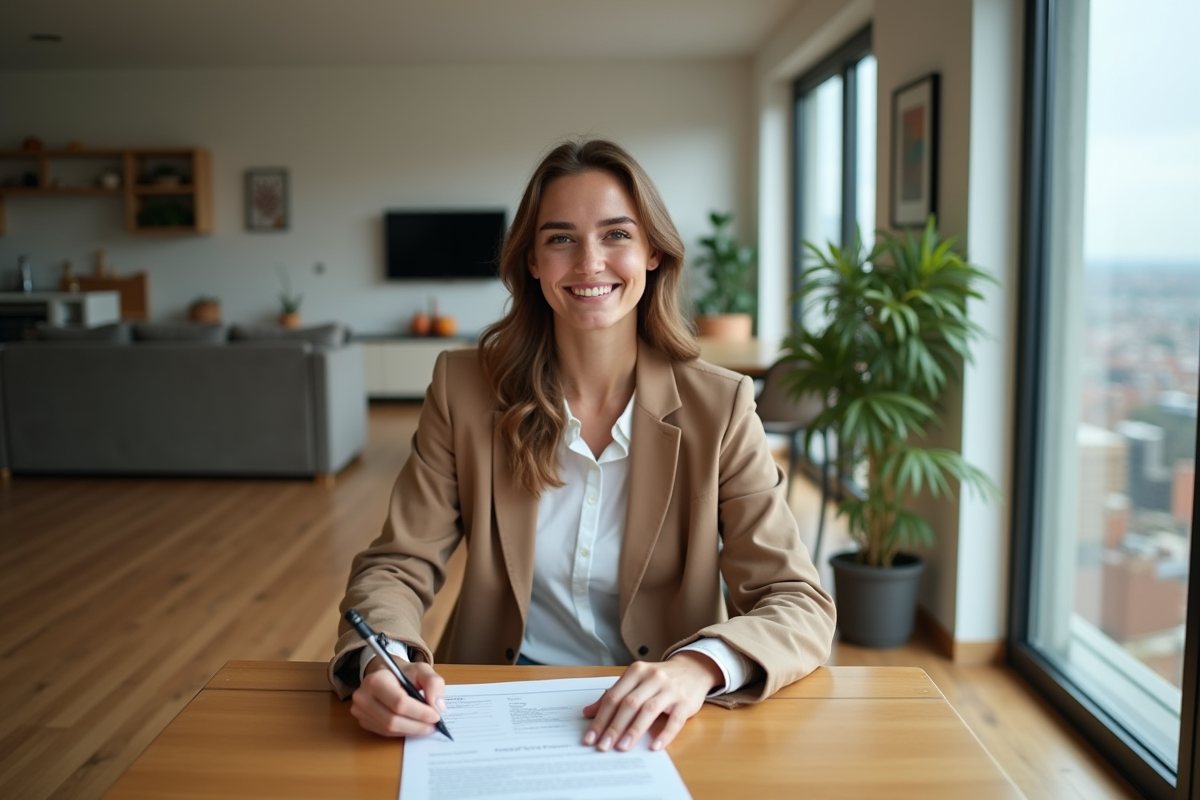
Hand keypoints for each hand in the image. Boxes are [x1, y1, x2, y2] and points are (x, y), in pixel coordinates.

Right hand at [350, 656, 446, 736]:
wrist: (386, 674)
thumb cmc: (404, 672)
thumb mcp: (422, 669)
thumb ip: (434, 684)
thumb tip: (439, 707)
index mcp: (376, 679)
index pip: (399, 702)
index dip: (420, 712)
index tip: (437, 716)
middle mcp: (363, 696)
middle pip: (392, 720)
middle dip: (417, 725)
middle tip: (434, 726)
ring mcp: (360, 711)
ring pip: (389, 729)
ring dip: (411, 730)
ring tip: (427, 727)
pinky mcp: (364, 721)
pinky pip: (385, 732)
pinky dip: (403, 732)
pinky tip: (414, 727)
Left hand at [582, 651, 721, 752]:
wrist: (694, 669)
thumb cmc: (660, 679)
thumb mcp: (636, 681)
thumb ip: (614, 696)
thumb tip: (588, 713)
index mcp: (636, 671)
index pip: (614, 697)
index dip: (600, 718)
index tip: (590, 737)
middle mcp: (653, 678)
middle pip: (629, 703)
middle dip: (614, 727)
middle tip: (603, 746)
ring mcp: (670, 689)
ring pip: (649, 710)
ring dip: (634, 731)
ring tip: (622, 748)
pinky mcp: (686, 702)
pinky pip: (675, 720)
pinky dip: (664, 734)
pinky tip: (654, 746)